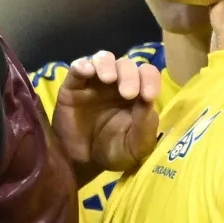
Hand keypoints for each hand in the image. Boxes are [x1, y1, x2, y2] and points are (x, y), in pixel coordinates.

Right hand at [51, 51, 160, 175]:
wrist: (82, 164)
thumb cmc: (113, 153)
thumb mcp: (136, 147)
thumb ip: (145, 127)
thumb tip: (149, 101)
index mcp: (137, 94)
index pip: (148, 75)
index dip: (150, 79)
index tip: (149, 95)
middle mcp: (117, 83)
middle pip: (127, 65)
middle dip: (130, 75)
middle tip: (128, 93)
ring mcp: (95, 82)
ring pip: (104, 59)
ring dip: (108, 64)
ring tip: (109, 79)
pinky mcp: (73, 86)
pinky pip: (77, 68)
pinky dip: (83, 65)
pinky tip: (87, 71)